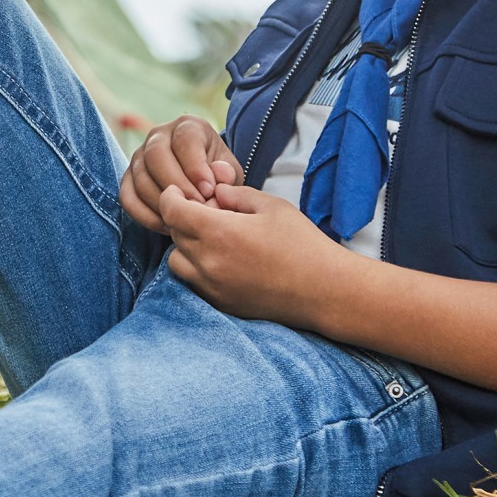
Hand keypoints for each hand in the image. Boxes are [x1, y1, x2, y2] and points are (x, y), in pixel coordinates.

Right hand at [118, 115, 243, 232]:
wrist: (201, 185)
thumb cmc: (217, 176)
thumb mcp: (229, 172)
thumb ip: (227, 174)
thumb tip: (219, 175)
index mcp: (188, 126)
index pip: (185, 139)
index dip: (196, 167)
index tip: (209, 191)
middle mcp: (159, 135)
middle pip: (156, 155)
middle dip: (176, 185)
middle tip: (195, 208)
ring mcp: (139, 156)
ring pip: (141, 178)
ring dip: (162, 204)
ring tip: (184, 220)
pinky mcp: (128, 178)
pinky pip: (127, 197)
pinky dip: (145, 215)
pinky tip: (167, 226)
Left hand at [158, 182, 344, 328]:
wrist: (324, 290)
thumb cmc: (302, 243)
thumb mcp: (272, 206)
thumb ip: (236, 195)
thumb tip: (215, 192)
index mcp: (219, 232)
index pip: (172, 211)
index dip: (171, 197)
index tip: (178, 192)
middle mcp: (208, 262)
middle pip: (174, 234)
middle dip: (182, 219)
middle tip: (204, 212)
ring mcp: (212, 287)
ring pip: (177, 262)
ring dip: (185, 247)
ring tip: (211, 239)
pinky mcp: (220, 304)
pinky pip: (193, 283)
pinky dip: (197, 269)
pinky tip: (222, 261)